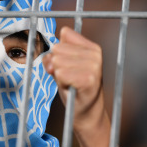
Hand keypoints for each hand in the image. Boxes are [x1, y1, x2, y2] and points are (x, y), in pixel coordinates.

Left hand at [43, 26, 111, 146]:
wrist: (85, 112)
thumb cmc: (73, 87)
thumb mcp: (61, 66)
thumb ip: (52, 56)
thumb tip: (51, 59)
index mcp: (92, 46)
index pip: (64, 34)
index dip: (58, 50)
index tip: (66, 64)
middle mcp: (95, 54)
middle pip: (57, 48)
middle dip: (56, 65)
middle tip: (67, 77)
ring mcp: (94, 66)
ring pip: (57, 61)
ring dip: (58, 75)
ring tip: (69, 83)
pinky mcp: (89, 79)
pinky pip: (61, 73)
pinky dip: (61, 82)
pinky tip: (70, 88)